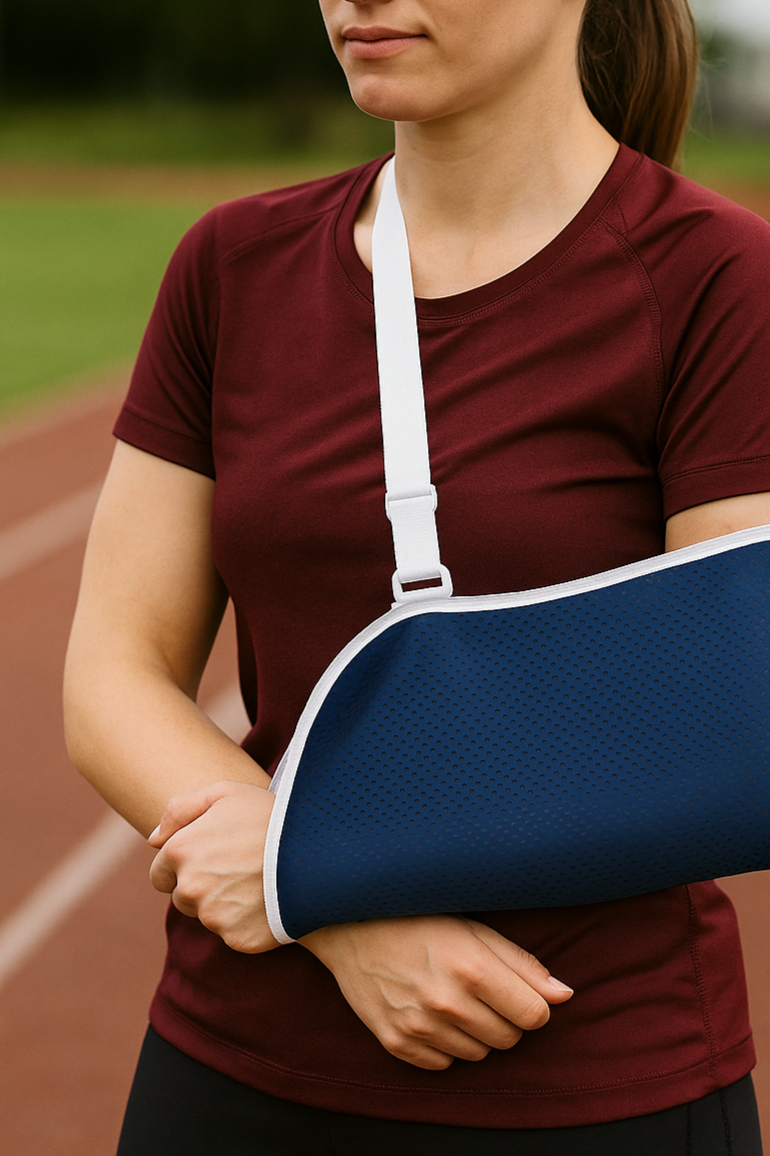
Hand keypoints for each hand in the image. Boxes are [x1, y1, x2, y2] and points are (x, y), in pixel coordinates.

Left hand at [148, 780, 278, 952]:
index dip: (185, 866)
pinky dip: (247, 922)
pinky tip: (268, 900)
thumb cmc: (271, 816)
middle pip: (184, 897)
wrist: (317, 852)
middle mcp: (190, 888)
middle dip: (203, 886)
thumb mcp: (226, 793)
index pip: (160, 874)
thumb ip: (180, 809)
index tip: (212, 857)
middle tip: (239, 867)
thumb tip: (153, 840)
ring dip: (225, 904)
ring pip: (209, 916)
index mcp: (180, 851)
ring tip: (257, 881)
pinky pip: (233, 934)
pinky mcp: (237, 939)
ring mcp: (213, 917)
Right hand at [301, 915, 572, 1069]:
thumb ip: (522, 964)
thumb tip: (564, 995)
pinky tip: (431, 1014)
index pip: (535, 1015)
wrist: (351, 928)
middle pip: (510, 1039)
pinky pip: (444, 1064)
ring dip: (476, 1032)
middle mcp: (447, 1003)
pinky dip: (445, 1045)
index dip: (532, 1004)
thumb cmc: (418, 920)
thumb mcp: (474, 929)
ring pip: (479, 1055)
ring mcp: (420, 1027)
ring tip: (454, 998)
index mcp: (473, 969)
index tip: (515, 991)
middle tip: (480, 990)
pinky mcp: (397, 1043)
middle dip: (505, 1018)